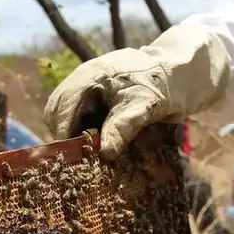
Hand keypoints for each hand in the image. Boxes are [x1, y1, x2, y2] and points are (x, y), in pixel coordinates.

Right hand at [43, 23, 230, 158]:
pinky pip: (77, 114)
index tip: (70, 160)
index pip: (61, 108)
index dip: (62, 135)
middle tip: (80, 160)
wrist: (178, 72)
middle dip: (65, 136)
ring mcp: (86, 86)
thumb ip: (123, 127)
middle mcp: (82, 79)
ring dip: (73, 134)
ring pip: (64, 114)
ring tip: (88, 154)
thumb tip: (105, 153)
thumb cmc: (161, 85)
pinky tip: (97, 143)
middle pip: (56, 112)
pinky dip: (82, 130)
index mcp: (90, 76)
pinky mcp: (93, 96)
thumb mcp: (144, 107)